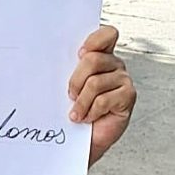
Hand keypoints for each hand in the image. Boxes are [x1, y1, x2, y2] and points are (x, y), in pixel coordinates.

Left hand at [67, 25, 135, 165]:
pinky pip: (103, 99)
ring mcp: (123, 79)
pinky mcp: (128, 96)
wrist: (83, 140)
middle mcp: (114, 65)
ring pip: (95, 82)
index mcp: (101, 56)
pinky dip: (91, 112)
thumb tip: (47, 57)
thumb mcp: (68, 86)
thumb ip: (68, 68)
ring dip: (81, 102)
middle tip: (70, 96)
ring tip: (77, 113)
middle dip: (75, 81)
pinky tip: (89, 118)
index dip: (94, 41)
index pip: (107, 34)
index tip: (79, 54)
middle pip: (92, 60)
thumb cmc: (75, 110)